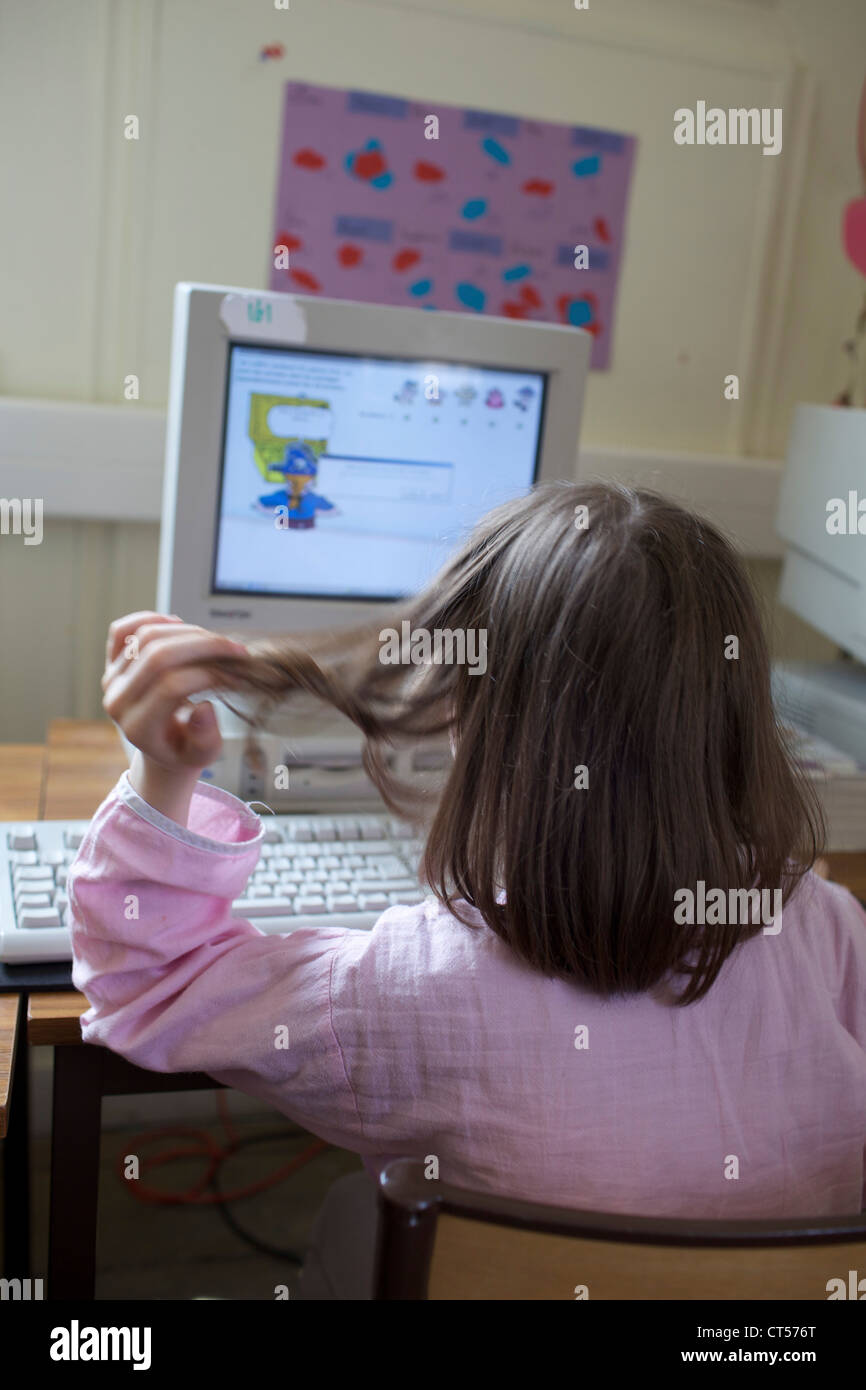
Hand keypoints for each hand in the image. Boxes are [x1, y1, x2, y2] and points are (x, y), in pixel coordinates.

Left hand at [102, 611, 246, 773]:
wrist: (162, 746)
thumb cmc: (185, 750)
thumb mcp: (202, 756)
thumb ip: (205, 739)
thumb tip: (204, 708)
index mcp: (138, 727)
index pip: (172, 687)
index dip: (209, 675)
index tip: (236, 675)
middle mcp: (118, 700)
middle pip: (158, 655)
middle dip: (204, 646)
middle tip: (235, 649)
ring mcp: (112, 678)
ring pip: (146, 636)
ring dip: (187, 631)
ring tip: (216, 641)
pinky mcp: (112, 662)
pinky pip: (122, 630)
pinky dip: (150, 619)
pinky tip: (178, 623)